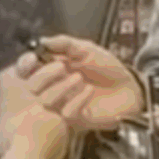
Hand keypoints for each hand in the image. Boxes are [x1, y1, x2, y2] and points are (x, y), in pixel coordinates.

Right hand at [17, 35, 145, 132]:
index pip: (30, 67)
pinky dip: (76, 100)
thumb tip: (43, 40)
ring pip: (47, 100)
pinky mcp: (76, 117)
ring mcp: (64, 103)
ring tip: (77, 76)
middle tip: (59, 66)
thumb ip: (65, 43)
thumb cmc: (110, 69)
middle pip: (32, 85)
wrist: (130, 88)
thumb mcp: (88, 49)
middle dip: (42, 75)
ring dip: (61, 87)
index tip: (33, 58)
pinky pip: (67, 113)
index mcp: (54, 68)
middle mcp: (55, 86)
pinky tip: (88, 90)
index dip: (27, 63)